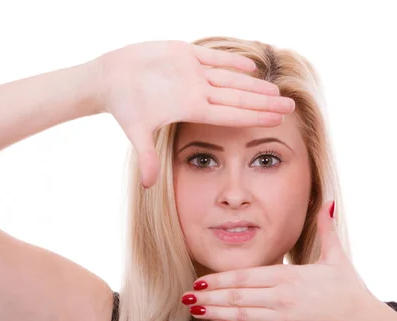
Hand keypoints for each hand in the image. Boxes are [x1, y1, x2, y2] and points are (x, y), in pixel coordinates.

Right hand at [88, 40, 295, 187]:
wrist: (109, 80)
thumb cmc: (122, 105)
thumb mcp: (136, 131)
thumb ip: (146, 156)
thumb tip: (148, 186)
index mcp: (190, 108)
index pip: (230, 113)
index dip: (254, 116)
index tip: (277, 120)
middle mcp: (196, 91)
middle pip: (237, 97)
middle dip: (264, 102)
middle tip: (291, 106)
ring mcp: (192, 73)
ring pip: (231, 79)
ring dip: (254, 84)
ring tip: (277, 90)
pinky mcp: (184, 54)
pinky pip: (213, 59)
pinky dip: (232, 61)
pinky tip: (252, 66)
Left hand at [181, 200, 379, 320]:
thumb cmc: (348, 290)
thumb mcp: (337, 256)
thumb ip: (324, 228)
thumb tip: (325, 200)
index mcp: (288, 276)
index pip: (245, 276)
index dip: (218, 279)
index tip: (199, 280)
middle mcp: (281, 297)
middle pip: (236, 295)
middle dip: (208, 296)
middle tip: (185, 297)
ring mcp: (283, 318)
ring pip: (241, 315)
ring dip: (214, 312)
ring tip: (193, 310)